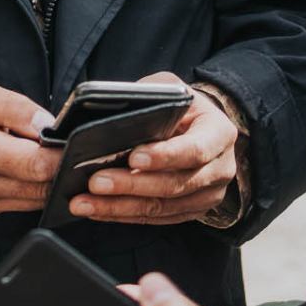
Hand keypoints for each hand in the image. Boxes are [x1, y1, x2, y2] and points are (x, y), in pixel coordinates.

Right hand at [0, 79, 61, 213]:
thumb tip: (50, 125)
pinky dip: (34, 186)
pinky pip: (23, 202)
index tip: (72, 140)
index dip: (62, 154)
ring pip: (36, 199)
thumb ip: (18, 108)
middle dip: (60, 167)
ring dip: (48, 178)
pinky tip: (29, 165)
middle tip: (65, 144)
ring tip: (45, 152)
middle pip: (42, 187)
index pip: (37, 166)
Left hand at [70, 73, 237, 223]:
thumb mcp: (170, 87)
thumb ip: (148, 96)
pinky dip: (123, 214)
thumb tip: (110, 112)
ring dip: (119, 206)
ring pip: (161, 207)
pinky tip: (98, 210)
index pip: (194, 150)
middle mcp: (220, 168)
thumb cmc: (180, 106)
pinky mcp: (191, 211)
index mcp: (219, 133)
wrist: (200, 126)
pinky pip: (155, 218)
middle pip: (174, 185)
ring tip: (85, 202)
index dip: (164, 157)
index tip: (132, 157)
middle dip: (131, 185)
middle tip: (95, 182)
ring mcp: (207, 195)